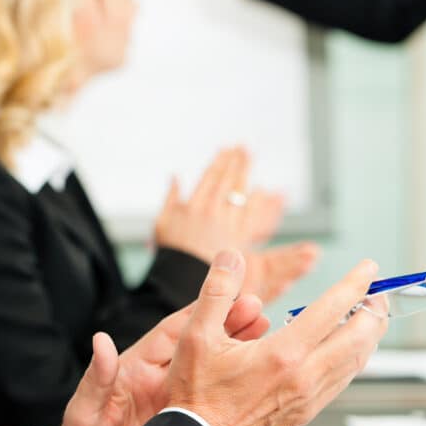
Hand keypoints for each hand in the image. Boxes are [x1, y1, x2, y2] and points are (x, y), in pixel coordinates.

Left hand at [50, 293, 269, 425]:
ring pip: (214, 372)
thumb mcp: (82, 415)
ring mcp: (175, 403)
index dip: (198, 312)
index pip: (171, 333)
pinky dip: (238, 390)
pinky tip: (260, 382)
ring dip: (239, 353)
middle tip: (259, 311)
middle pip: (200, 347)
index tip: (224, 295)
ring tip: (267, 336)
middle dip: (230, 326)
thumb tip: (101, 344)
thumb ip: (95, 380)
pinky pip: (215, 404)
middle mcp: (160, 382)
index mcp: (135, 370)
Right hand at [154, 147, 285, 261]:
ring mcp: (226, 223)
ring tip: (250, 158)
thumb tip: (175, 177)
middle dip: (236, 162)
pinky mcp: (238, 237)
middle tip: (244, 148)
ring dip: (245, 173)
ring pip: (239, 192)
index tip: (227, 149)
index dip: (220, 160)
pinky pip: (251, 214)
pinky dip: (258, 200)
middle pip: (227, 180)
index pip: (210, 176)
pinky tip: (263, 189)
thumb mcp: (162, 221)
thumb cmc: (172, 252)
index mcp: (193, 205)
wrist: (184, 276)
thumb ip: (171, 197)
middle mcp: (211, 211)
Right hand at [166, 250, 387, 425]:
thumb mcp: (195, 335)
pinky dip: (355, 358)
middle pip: (359, 337)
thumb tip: (231, 257)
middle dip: (375, 310)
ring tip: (371, 315)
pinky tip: (350, 348)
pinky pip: (342, 380)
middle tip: (379, 291)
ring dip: (369, 335)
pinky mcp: (306, 412)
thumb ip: (217, 290)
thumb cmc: (195, 394)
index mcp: (282, 354)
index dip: (355, 284)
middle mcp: (303, 377)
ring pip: (356, 362)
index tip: (368, 268)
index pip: (333, 310)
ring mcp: (308, 398)